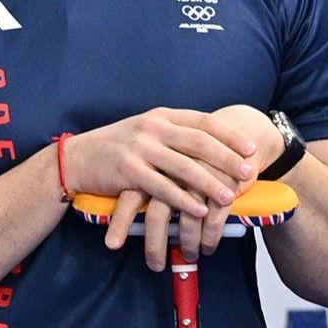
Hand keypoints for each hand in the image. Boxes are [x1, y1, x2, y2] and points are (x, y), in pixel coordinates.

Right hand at [69, 107, 265, 270]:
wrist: (76, 158)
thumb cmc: (116, 148)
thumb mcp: (144, 131)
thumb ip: (173, 133)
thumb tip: (212, 143)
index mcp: (160, 116)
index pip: (203, 122)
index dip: (230, 135)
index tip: (251, 149)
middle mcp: (151, 128)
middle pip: (199, 142)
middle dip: (227, 159)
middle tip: (248, 173)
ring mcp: (139, 149)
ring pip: (184, 166)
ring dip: (210, 183)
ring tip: (229, 197)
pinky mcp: (127, 171)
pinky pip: (162, 187)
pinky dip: (183, 200)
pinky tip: (199, 210)